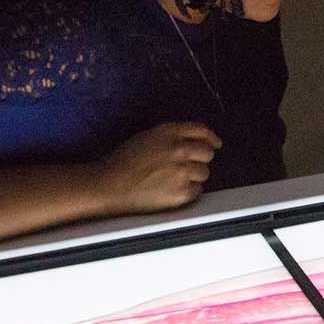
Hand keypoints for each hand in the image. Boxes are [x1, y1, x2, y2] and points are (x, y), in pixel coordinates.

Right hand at [97, 121, 220, 213]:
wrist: (108, 185)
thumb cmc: (123, 162)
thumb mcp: (147, 137)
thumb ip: (172, 136)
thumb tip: (195, 140)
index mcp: (169, 132)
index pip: (201, 130)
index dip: (210, 138)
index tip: (215, 143)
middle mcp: (179, 149)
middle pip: (207, 153)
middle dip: (199, 159)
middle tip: (184, 167)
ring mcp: (182, 171)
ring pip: (204, 173)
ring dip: (193, 177)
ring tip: (170, 180)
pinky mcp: (181, 192)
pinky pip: (197, 191)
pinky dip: (187, 192)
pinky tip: (168, 191)